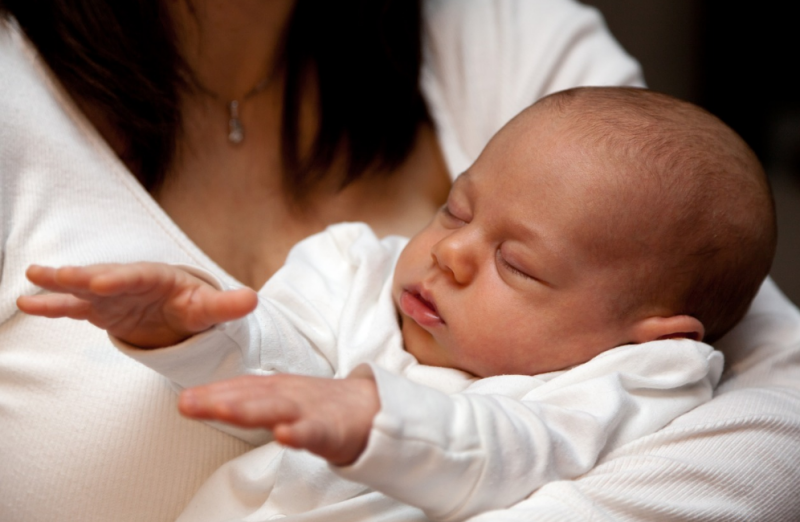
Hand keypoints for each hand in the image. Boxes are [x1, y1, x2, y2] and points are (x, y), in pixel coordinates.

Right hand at [17, 262, 257, 347]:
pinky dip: (52, 304)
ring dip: (59, 284)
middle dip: (82, 276)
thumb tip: (253, 300)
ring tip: (33, 279)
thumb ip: (227, 306)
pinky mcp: (99, 309)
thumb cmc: (193, 307)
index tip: (102, 281)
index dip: (121, 279)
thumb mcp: (210, 309)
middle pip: (104, 276)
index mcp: (158, 278)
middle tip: (61, 276)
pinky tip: (27, 302)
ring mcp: (110, 295)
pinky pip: (72, 306)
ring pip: (82, 288)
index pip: (139, 276)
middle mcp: (129, 281)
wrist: (177, 311)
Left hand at [179, 374, 379, 465]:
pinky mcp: (331, 430)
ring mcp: (309, 411)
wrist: (372, 409)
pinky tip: (283, 435)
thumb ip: (250, 400)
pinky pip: (313, 432)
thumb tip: (208, 402)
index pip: (241, 389)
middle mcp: (289, 396)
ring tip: (222, 410)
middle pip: (251, 396)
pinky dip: (298, 433)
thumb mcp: (282, 400)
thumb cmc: (321, 408)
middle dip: (219, 399)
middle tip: (188, 403)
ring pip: (277, 409)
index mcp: (276, 390)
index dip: (212, 393)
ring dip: (249, 409)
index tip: (185, 400)